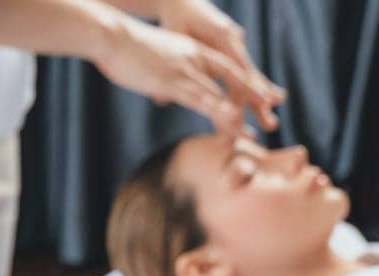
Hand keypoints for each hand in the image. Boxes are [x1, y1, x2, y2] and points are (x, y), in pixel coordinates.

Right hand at [95, 15, 273, 134]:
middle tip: (268, 123)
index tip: (260, 104)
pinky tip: (230, 123)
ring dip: (236, 118)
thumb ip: (164, 76)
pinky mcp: (173, 80)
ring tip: (250, 136)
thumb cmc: (125, 49)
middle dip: (252, 104)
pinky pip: (201, 98)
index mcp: (195, 51)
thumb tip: (163, 93)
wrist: (110, 35)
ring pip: (220, 94)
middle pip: (233, 82)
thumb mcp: (153, 61)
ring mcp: (186, 69)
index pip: (229, 70)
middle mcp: (197, 58)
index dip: (246, 88)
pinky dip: (218, 112)